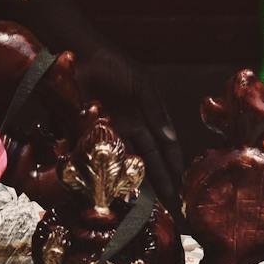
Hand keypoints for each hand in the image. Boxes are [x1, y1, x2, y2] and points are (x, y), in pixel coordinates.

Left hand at [78, 46, 183, 208]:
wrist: (83, 56)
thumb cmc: (116, 67)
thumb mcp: (143, 88)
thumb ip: (156, 113)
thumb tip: (170, 141)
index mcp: (146, 119)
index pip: (163, 150)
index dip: (173, 168)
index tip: (181, 189)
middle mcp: (130, 130)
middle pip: (146, 163)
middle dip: (158, 183)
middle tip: (167, 207)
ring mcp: (109, 135)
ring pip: (125, 165)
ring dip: (133, 184)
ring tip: (142, 207)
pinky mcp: (88, 136)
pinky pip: (98, 160)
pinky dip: (103, 174)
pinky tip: (109, 190)